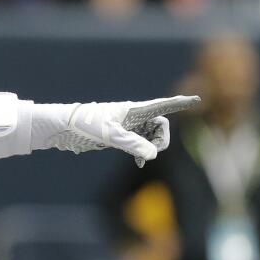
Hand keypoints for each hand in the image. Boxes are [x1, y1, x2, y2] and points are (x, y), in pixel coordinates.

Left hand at [31, 95, 199, 166]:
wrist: (63, 128)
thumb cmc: (85, 124)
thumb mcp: (111, 135)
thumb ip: (133, 144)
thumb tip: (153, 155)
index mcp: (133, 110)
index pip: (162, 106)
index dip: (179, 104)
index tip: (196, 99)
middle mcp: (133, 116)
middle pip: (160, 127)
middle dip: (161, 140)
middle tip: (152, 152)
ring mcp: (126, 127)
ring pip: (150, 137)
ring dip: (151, 148)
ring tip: (142, 159)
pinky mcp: (118, 137)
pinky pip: (139, 144)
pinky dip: (142, 152)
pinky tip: (139, 161)